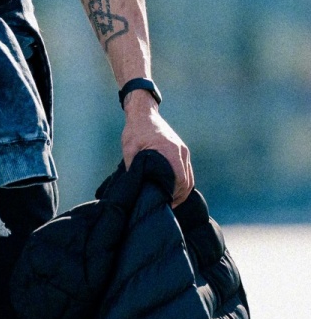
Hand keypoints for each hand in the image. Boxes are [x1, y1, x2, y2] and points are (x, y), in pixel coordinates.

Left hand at [121, 89, 193, 206]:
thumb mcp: (130, 149)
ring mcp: (182, 150)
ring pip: (188, 177)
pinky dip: (181, 181)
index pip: (180, 181)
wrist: (143, 112)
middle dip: (179, 196)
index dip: (175, 195)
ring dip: (181, 190)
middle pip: (187, 182)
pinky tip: (171, 189)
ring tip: (169, 201)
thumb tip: (135, 187)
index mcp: (171, 151)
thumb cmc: (135, 129)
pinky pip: (185, 170)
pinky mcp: (180, 149)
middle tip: (167, 207)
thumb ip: (134, 168)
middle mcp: (181, 151)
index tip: (166, 204)